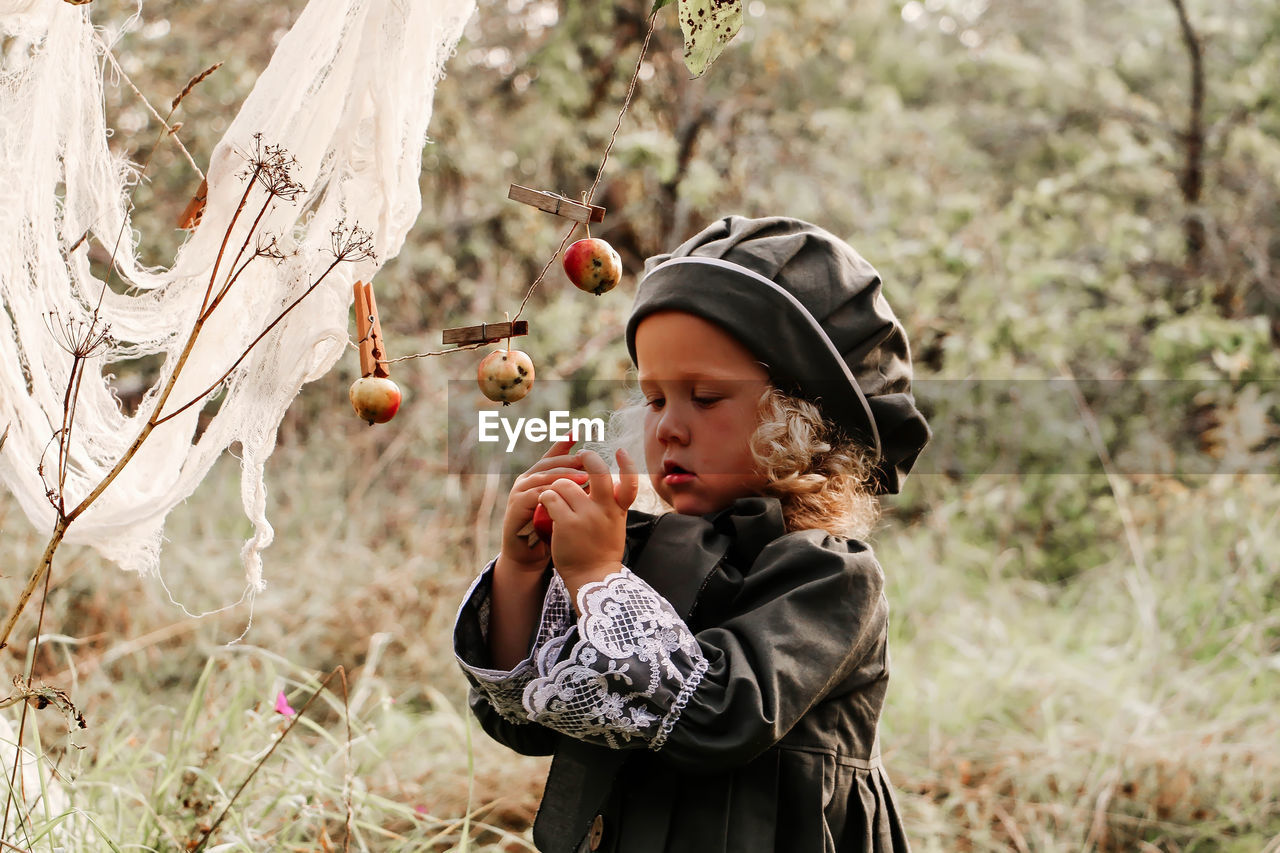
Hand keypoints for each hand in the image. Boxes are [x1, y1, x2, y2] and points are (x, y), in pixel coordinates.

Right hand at [498, 438, 587, 572]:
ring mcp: (520, 491)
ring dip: (564, 475)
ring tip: (584, 477)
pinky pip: (536, 494)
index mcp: (539, 477)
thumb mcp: (564, 508)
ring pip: (543, 476)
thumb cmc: (548, 530)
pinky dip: (551, 493)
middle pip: (550, 463)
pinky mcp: (517, 505)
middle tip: (589, 458)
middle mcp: (527, 480)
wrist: (529, 556)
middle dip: (570, 460)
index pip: (553, 455)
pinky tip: (565, 494)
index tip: (580, 430)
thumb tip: (596, 477)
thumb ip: (574, 492)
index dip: (565, 442)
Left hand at [539, 448, 639, 592]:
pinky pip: (551, 497)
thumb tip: (614, 482)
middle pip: (598, 472)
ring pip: (565, 483)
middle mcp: (605, 510)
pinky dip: (546, 498)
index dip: (627, 464)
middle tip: (580, 455)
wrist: (591, 578)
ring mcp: (586, 516)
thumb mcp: (615, 526)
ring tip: (555, 496)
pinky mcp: (567, 523)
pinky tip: (546, 505)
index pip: (630, 482)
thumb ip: (614, 505)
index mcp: (618, 510)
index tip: (620, 451)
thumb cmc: (601, 551)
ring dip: (556, 486)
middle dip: (587, 458)